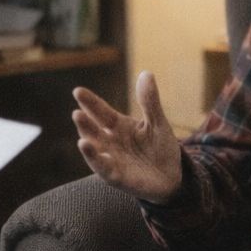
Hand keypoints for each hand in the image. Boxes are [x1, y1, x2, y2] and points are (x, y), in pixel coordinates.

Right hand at [72, 70, 183, 202]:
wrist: (173, 176)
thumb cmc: (161, 148)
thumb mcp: (158, 122)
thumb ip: (150, 101)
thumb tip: (146, 73)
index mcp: (118, 126)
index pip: (101, 112)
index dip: (90, 102)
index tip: (78, 91)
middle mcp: (110, 142)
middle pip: (93, 129)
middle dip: (85, 121)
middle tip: (77, 112)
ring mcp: (111, 159)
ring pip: (94, 148)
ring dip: (87, 140)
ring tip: (81, 134)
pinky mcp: (116, 177)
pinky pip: (103, 168)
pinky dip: (94, 159)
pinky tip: (87, 147)